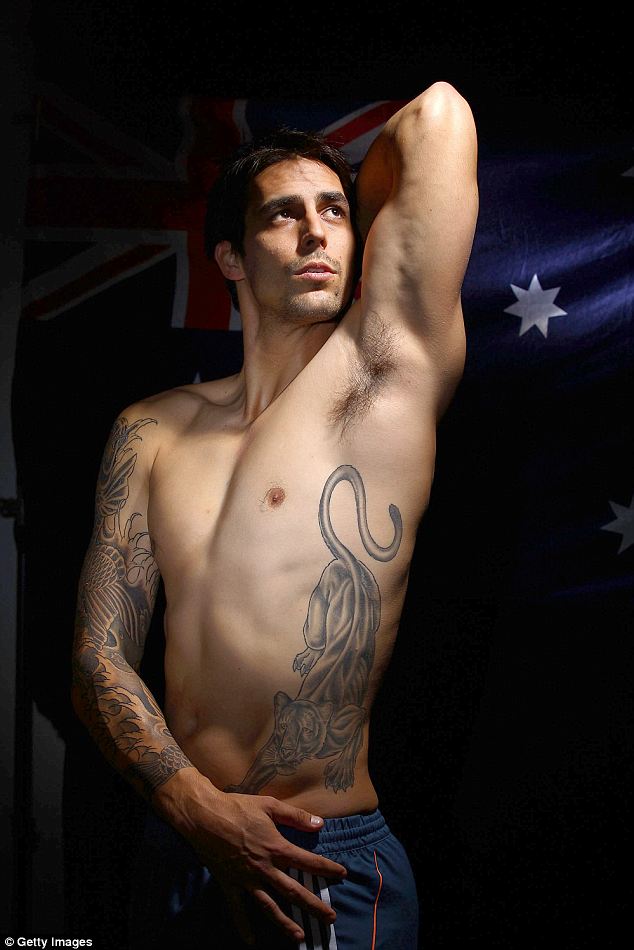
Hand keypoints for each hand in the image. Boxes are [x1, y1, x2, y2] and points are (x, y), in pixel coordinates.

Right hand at [154, 771, 346, 944]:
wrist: (204, 816)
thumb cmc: (237, 807)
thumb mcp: (270, 805)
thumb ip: (295, 816)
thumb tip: (320, 823)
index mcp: (276, 847)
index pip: (308, 862)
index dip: (327, 868)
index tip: (341, 874)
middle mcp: (264, 868)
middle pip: (293, 891)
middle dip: (314, 905)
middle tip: (330, 918)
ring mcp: (246, 879)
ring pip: (269, 906)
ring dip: (285, 923)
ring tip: (300, 937)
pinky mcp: (229, 884)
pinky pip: (237, 909)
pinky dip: (243, 926)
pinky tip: (251, 941)